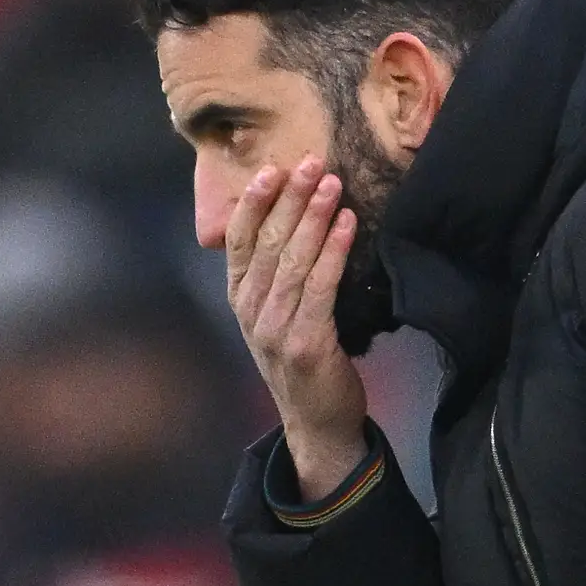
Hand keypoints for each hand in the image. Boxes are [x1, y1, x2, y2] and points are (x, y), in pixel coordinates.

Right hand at [223, 156, 370, 501]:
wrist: (317, 424)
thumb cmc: (304, 362)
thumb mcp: (278, 315)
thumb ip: (277, 275)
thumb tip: (293, 220)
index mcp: (240, 300)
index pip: (239, 240)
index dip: (254, 202)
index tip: (271, 168)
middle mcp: (251, 311)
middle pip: (268, 242)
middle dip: (290, 198)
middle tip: (311, 162)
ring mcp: (275, 329)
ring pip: (293, 260)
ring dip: (314, 217)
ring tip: (332, 184)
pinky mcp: (306, 343)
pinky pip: (321, 288)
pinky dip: (333, 252)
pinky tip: (347, 225)